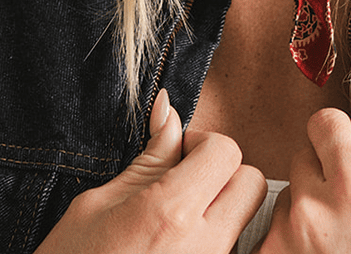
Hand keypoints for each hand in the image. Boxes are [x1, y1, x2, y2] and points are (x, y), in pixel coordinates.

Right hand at [34, 89, 266, 253]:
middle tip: (184, 179)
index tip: (177, 152)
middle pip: (251, 184)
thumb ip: (149, 158)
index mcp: (172, 212)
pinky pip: (229, 249)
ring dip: (221, 207)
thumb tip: (169, 111)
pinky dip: (212, 239)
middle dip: (223, 171)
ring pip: (245, 220)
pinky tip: (175, 244)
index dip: (202, 143)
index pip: (226, 152)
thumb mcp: (99, 203)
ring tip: (177, 217)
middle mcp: (203, 245)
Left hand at [255, 89, 350, 253]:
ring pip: (287, 195)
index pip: (323, 123)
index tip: (343, 150)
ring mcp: (288, 235)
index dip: (336, 136)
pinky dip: (288, 241)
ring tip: (330, 240)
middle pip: (302, 158)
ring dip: (303, 210)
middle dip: (320, 175)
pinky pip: (271, 231)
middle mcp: (314, 204)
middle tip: (342, 208)